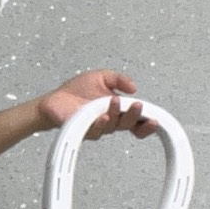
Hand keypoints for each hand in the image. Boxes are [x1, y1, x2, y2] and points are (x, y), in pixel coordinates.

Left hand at [37, 69, 157, 140]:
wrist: (53, 100)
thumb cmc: (75, 91)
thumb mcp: (101, 77)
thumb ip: (118, 79)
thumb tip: (134, 87)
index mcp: (117, 111)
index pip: (136, 120)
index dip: (147, 123)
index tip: (155, 120)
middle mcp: (110, 121)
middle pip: (128, 124)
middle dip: (135, 116)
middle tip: (137, 106)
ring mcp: (97, 127)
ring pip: (113, 126)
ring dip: (117, 115)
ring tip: (116, 102)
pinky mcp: (83, 131)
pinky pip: (95, 130)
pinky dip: (100, 124)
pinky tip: (103, 117)